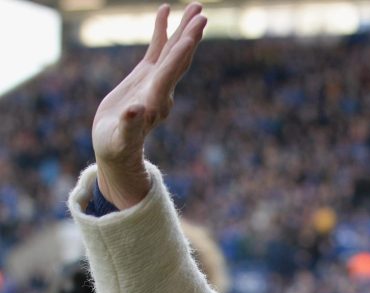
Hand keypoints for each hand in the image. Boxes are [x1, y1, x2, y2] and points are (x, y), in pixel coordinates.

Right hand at [91, 2, 206, 208]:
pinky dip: (162, 30)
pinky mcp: (147, 76)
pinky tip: (165, 11)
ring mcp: (156, 81)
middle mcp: (162, 89)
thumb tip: (135, 110)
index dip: (179, 54)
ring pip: (173, 50)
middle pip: (178, 59)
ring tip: (195, 7)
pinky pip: (157, 49)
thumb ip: (129, 125)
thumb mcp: (120, 138)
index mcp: (156, 101)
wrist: (117, 149)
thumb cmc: (116, 146)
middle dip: (190, 36)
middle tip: (201, 14)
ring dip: (184, 29)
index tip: (192, 34)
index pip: (170, 73)